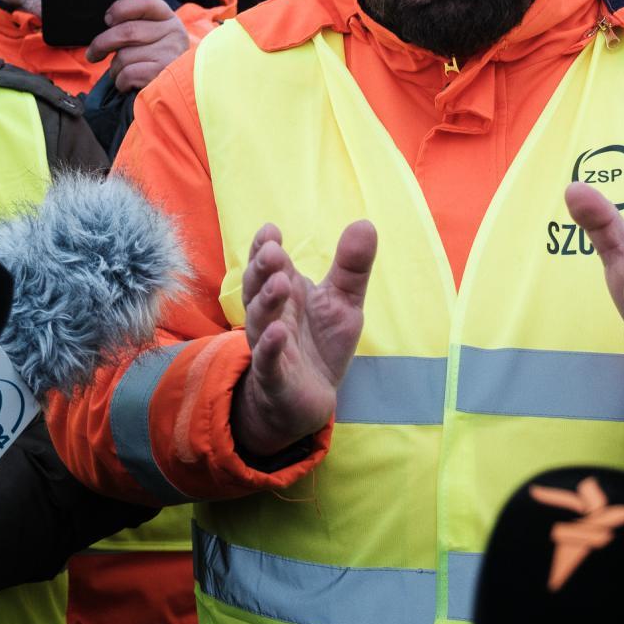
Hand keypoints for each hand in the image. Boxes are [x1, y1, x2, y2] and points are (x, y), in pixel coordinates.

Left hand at [86, 0, 188, 91]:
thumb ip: (132, 26)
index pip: (144, 3)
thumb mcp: (150, 36)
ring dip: (115, 68)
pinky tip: (128, 84)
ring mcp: (171, 54)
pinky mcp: (164, 75)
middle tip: (93, 54)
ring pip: (125, 56)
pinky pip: (128, 74)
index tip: (108, 20)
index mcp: (168, 18)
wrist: (180, 89)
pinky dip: (121, 82)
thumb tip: (108, 24)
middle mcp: (174, 33)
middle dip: (102, 44)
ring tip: (122, 73)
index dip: (120, 9)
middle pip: (127, 31)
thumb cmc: (155, 60)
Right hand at [230, 221, 376, 455]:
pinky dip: (269, 347)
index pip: (270, 266)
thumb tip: (365, 223)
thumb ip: (352, 266)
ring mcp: (270, 346)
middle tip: (272, 251)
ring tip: (280, 283)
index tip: (271, 230)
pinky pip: (268, 361)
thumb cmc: (321, 343)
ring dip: (267, 302)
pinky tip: (277, 333)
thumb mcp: (343, 302)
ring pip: (260, 322)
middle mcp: (272, 315)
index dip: (265, 247)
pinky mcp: (275, 377)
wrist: (310, 399)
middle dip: (262, 269)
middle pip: (258, 289)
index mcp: (285, 293)